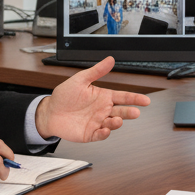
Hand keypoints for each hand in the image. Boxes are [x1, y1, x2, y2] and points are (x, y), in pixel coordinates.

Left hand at [35, 57, 149, 141]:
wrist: (50, 111)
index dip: (134, 98)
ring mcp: (97, 122)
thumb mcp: (80, 79)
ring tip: (118, 120)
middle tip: (135, 112)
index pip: (123, 97)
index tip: (145, 100)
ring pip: (112, 124)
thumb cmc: (64, 96)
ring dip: (117, 123)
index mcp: (103, 97)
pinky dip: (104, 134)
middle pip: (121, 111)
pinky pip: (99, 135)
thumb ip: (96, 71)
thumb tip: (110, 60)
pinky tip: (105, 130)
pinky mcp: (89, 133)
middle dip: (129, 112)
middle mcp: (102, 110)